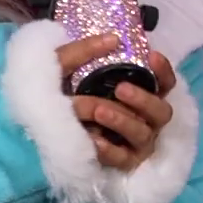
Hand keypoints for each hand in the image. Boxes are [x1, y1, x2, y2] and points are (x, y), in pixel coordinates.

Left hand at [56, 36, 176, 171]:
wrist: (37, 130)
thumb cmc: (60, 94)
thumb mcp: (65, 68)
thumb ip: (84, 51)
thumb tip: (112, 38)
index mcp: (141, 94)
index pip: (165, 83)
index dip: (163, 71)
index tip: (151, 56)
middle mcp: (145, 119)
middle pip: (162, 111)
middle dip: (143, 99)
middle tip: (120, 89)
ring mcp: (137, 143)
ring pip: (143, 134)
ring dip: (122, 121)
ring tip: (98, 111)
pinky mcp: (123, 164)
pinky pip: (122, 159)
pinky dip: (109, 148)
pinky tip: (92, 139)